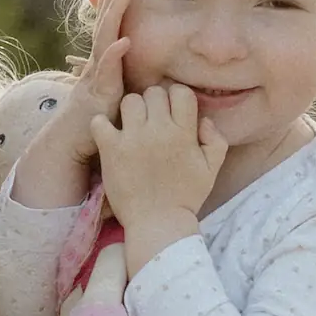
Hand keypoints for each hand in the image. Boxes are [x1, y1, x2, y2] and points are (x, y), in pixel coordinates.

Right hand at [10, 0, 135, 209]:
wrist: (69, 147)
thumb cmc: (92, 124)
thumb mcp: (112, 96)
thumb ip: (122, 81)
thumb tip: (142, 71)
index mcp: (102, 65)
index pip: (110, 27)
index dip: (115, 2)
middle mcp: (96, 66)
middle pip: (106, 25)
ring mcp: (95, 79)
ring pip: (104, 41)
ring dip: (114, 15)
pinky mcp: (96, 96)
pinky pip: (106, 72)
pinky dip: (114, 56)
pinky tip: (125, 41)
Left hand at [91, 83, 226, 274]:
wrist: (159, 223)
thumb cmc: (186, 197)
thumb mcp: (211, 169)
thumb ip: (216, 140)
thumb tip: (204, 120)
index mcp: (184, 132)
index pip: (180, 92)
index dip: (175, 97)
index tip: (171, 111)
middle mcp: (159, 130)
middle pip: (153, 92)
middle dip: (153, 102)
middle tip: (150, 120)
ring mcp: (133, 139)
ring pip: (129, 101)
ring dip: (130, 111)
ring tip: (131, 127)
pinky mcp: (111, 150)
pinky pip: (100, 122)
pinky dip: (101, 125)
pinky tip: (108, 136)